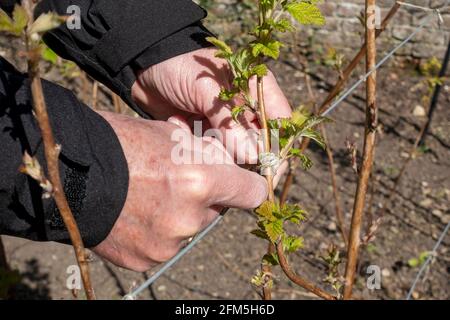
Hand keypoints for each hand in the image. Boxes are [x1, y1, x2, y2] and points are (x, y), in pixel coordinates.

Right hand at [93, 111, 267, 271]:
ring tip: (147, 197)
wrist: (71, 172)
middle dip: (203, 198)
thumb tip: (231, 167)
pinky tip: (135, 214)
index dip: (247, 186)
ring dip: (178, 216)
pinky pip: (165, 244)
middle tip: (172, 182)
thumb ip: (210, 156)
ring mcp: (167, 244)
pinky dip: (156, 232)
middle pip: (216, 211)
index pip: (251, 194)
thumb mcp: (173, 135)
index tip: (241, 184)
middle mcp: (189, 219)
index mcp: (201, 182)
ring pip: (190, 228)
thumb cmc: (122, 143)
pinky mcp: (146, 259)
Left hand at [131, 47, 291, 163]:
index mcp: (255, 88)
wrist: (142, 66)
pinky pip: (214, 153)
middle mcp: (244, 108)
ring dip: (220, 153)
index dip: (279, 144)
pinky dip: (203, 152)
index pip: (279, 120)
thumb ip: (229, 122)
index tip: (271, 168)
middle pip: (260, 141)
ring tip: (198, 138)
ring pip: (236, 151)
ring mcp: (226, 123)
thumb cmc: (178, 67)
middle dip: (247, 154)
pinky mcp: (207, 134)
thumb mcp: (205, 90)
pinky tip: (185, 134)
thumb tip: (253, 156)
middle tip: (227, 160)